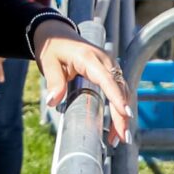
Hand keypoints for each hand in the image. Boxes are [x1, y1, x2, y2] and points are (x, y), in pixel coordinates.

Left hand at [34, 31, 135, 145]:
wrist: (58, 35)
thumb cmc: (53, 48)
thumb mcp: (48, 63)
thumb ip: (54, 82)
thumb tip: (53, 101)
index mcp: (90, 58)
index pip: (107, 79)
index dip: (117, 97)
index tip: (125, 113)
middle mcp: (105, 61)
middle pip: (120, 89)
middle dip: (123, 114)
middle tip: (122, 137)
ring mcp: (110, 66)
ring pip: (123, 92)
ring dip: (122, 115)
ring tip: (118, 138)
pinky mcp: (110, 73)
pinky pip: (120, 91)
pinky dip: (120, 109)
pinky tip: (116, 126)